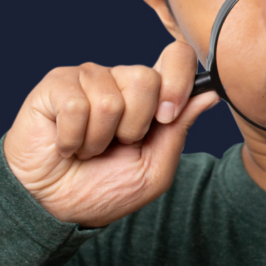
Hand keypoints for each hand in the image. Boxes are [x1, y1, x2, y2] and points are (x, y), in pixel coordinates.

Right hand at [2, 41, 217, 227]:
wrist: (55, 208)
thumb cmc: (103, 189)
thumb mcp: (153, 169)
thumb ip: (179, 130)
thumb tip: (210, 95)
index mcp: (148, 96)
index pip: (176, 57)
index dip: (179, 80)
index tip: (167, 116)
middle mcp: (119, 80)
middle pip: (146, 78)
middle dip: (133, 126)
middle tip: (114, 146)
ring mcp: (86, 79)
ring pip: (110, 99)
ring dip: (98, 140)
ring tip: (86, 148)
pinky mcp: (56, 86)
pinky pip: (76, 106)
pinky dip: (72, 139)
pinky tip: (65, 145)